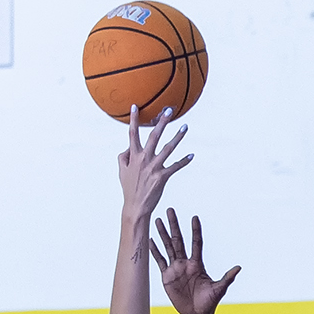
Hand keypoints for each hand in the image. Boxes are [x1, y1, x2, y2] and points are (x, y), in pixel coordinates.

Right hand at [118, 106, 192, 220]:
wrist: (136, 206)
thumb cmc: (129, 188)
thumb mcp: (122, 171)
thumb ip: (124, 156)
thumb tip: (128, 147)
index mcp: (133, 156)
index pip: (133, 134)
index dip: (134, 120)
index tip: (136, 107)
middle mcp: (144, 159)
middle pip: (154, 136)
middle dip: (162, 122)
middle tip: (169, 111)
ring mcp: (154, 167)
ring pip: (168, 148)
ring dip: (178, 137)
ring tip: (185, 127)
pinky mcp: (162, 177)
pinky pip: (175, 166)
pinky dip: (184, 161)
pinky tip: (191, 155)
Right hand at [150, 210, 240, 313]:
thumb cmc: (209, 302)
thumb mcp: (219, 289)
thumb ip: (227, 278)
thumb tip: (239, 268)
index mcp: (197, 264)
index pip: (196, 242)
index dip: (195, 230)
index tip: (195, 217)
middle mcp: (186, 263)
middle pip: (178, 240)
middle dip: (174, 225)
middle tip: (170, 210)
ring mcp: (176, 268)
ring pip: (167, 247)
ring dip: (162, 234)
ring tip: (157, 220)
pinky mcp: (167, 276)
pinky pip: (160, 261)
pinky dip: (155, 251)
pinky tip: (150, 240)